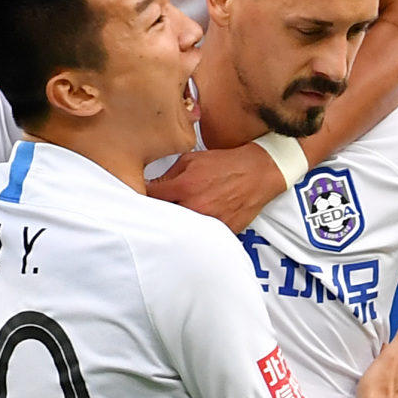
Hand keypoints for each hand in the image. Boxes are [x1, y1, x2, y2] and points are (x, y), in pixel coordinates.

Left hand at [148, 141, 286, 231]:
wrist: (258, 173)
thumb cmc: (225, 165)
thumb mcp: (192, 160)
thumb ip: (168, 174)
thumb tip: (151, 186)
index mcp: (183, 186)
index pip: (149, 198)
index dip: (141, 197)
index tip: (140, 198)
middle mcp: (194, 207)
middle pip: (162, 219)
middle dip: (156, 214)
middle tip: (155, 211)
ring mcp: (208, 223)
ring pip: (179, 232)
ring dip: (174, 227)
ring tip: (173, 221)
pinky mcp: (221, 233)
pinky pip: (200, 238)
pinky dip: (194, 234)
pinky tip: (192, 229)